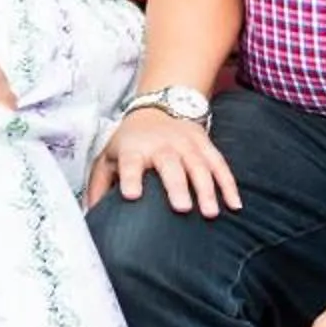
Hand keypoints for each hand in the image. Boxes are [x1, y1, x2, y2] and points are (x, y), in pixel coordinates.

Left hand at [85, 104, 241, 214]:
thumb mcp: (108, 158)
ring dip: (207, 189)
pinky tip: (235, 205)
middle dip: (177, 185)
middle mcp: (161, 145)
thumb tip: (90, 217)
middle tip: (182, 209)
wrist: (157, 109)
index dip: (130, 177)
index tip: (131, 195)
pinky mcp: (205, 145)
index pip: (130, 163)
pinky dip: (229, 184)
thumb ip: (98, 187)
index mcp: (134, 149)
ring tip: (211, 213)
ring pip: (199, 165)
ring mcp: (186, 144)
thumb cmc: (130, 143)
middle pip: (170, 164)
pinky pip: (220, 165)